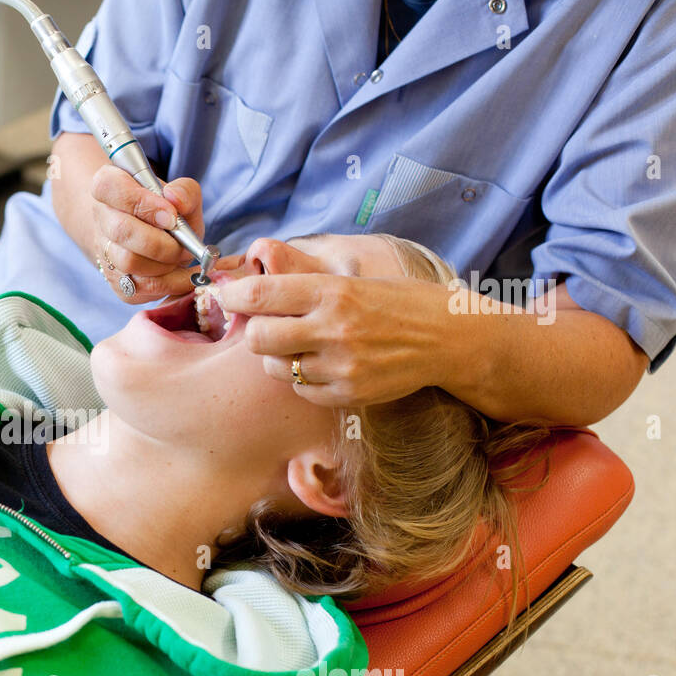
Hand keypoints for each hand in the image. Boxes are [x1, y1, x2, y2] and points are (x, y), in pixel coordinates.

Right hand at [90, 164, 204, 301]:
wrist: (155, 241)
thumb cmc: (166, 214)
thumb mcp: (180, 195)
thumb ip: (185, 191)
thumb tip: (176, 200)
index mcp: (109, 186)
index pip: (110, 188)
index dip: (142, 203)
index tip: (171, 217)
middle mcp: (101, 219)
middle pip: (121, 230)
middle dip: (160, 242)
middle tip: (182, 244)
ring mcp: (104, 253)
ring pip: (128, 262)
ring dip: (164, 264)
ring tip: (181, 257)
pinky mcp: (116, 282)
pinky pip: (140, 288)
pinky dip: (170, 283)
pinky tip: (184, 275)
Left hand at [213, 272, 452, 406]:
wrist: (449, 337)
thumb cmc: (397, 302)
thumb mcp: (353, 281)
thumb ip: (305, 289)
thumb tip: (251, 290)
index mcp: (332, 291)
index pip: (260, 294)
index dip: (233, 296)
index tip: (226, 297)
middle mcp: (334, 328)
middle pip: (259, 337)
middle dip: (255, 332)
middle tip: (267, 327)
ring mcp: (341, 365)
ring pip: (276, 368)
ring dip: (279, 358)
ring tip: (301, 347)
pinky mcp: (349, 394)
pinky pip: (302, 390)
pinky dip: (304, 379)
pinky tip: (324, 366)